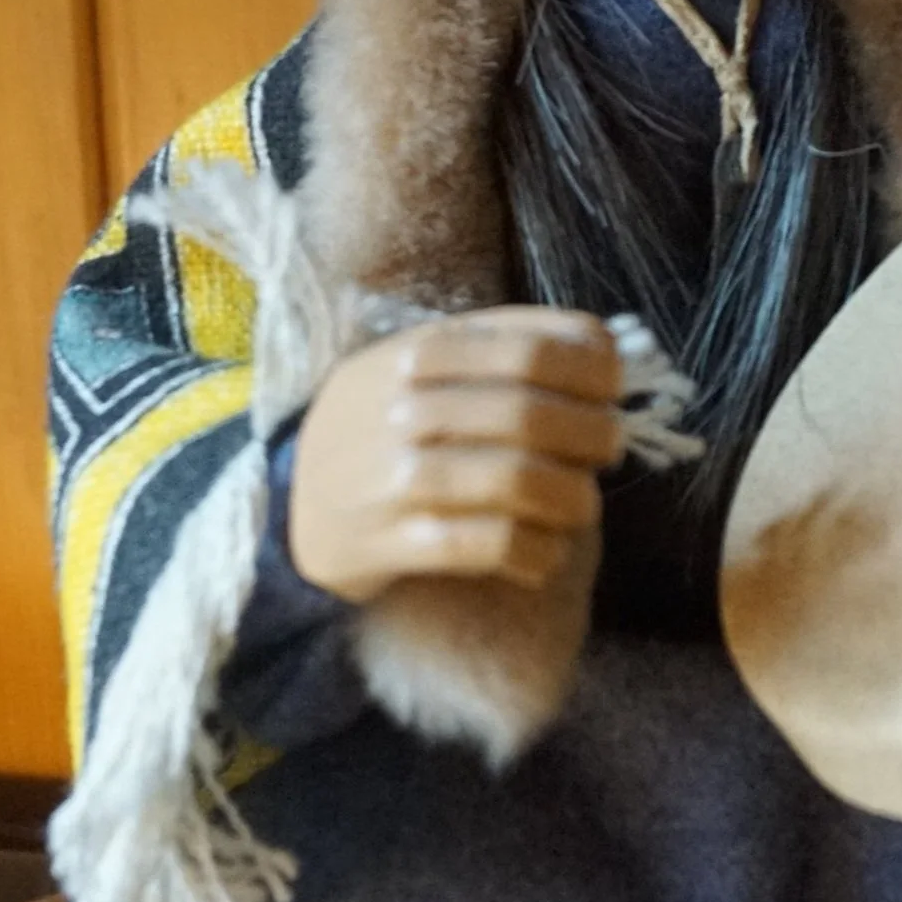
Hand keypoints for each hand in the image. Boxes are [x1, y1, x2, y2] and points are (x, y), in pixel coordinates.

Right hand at [288, 308, 623, 602]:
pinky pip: (485, 546)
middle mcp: (401, 409)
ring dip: (570, 499)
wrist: (288, 507)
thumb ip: (501, 348)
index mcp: (416, 353)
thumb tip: (608, 349)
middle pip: (528, 415)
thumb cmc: (380, 431)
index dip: (590, 370)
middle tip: (607, 450)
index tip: (614, 389)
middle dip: (591, 435)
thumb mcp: (420, 368)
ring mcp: (391, 478)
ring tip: (579, 507)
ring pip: (514, 483)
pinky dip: (533, 553)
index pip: (527, 349)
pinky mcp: (388, 543)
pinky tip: (543, 553)